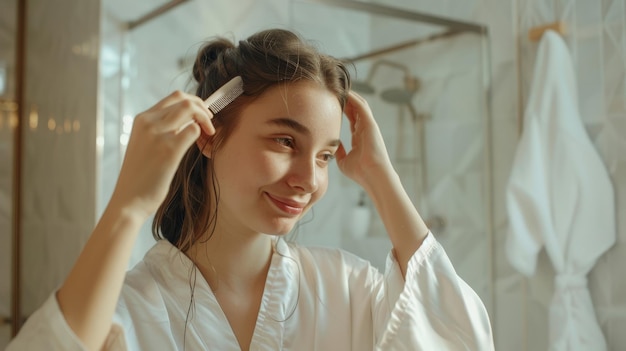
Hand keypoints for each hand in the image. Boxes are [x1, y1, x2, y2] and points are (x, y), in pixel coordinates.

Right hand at [109, 91, 214, 218]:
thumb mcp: (144, 144)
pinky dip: (202, 134)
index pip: (173, 97)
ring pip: (190, 109)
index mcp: (142, 119)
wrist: (129, 200)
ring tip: (209, 132)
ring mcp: (158, 134)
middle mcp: (148, 122)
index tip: (201, 115)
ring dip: (205, 118)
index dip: (193, 102)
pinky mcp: (169, 149)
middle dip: (202, 107)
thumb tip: (185, 122)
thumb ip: (159, 130)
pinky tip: (203, 145)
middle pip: (183, 99)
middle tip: (210, 121)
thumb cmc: (140, 176)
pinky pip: (194, 130)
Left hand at [335, 91, 393, 188]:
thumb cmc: (360, 172)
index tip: (331, 103)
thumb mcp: (343, 160)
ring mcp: (369, 125)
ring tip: (339, 86)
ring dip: (349, 95)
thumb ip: (339, 150)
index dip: (342, 109)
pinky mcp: (370, 123)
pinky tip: (344, 91)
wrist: (372, 176)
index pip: (351, 118)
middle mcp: (365, 129)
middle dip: (346, 99)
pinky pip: (361, 106)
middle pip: (355, 109)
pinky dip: (353, 98)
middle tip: (334, 90)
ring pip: (359, 104)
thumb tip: (332, 144)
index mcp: (359, 137)